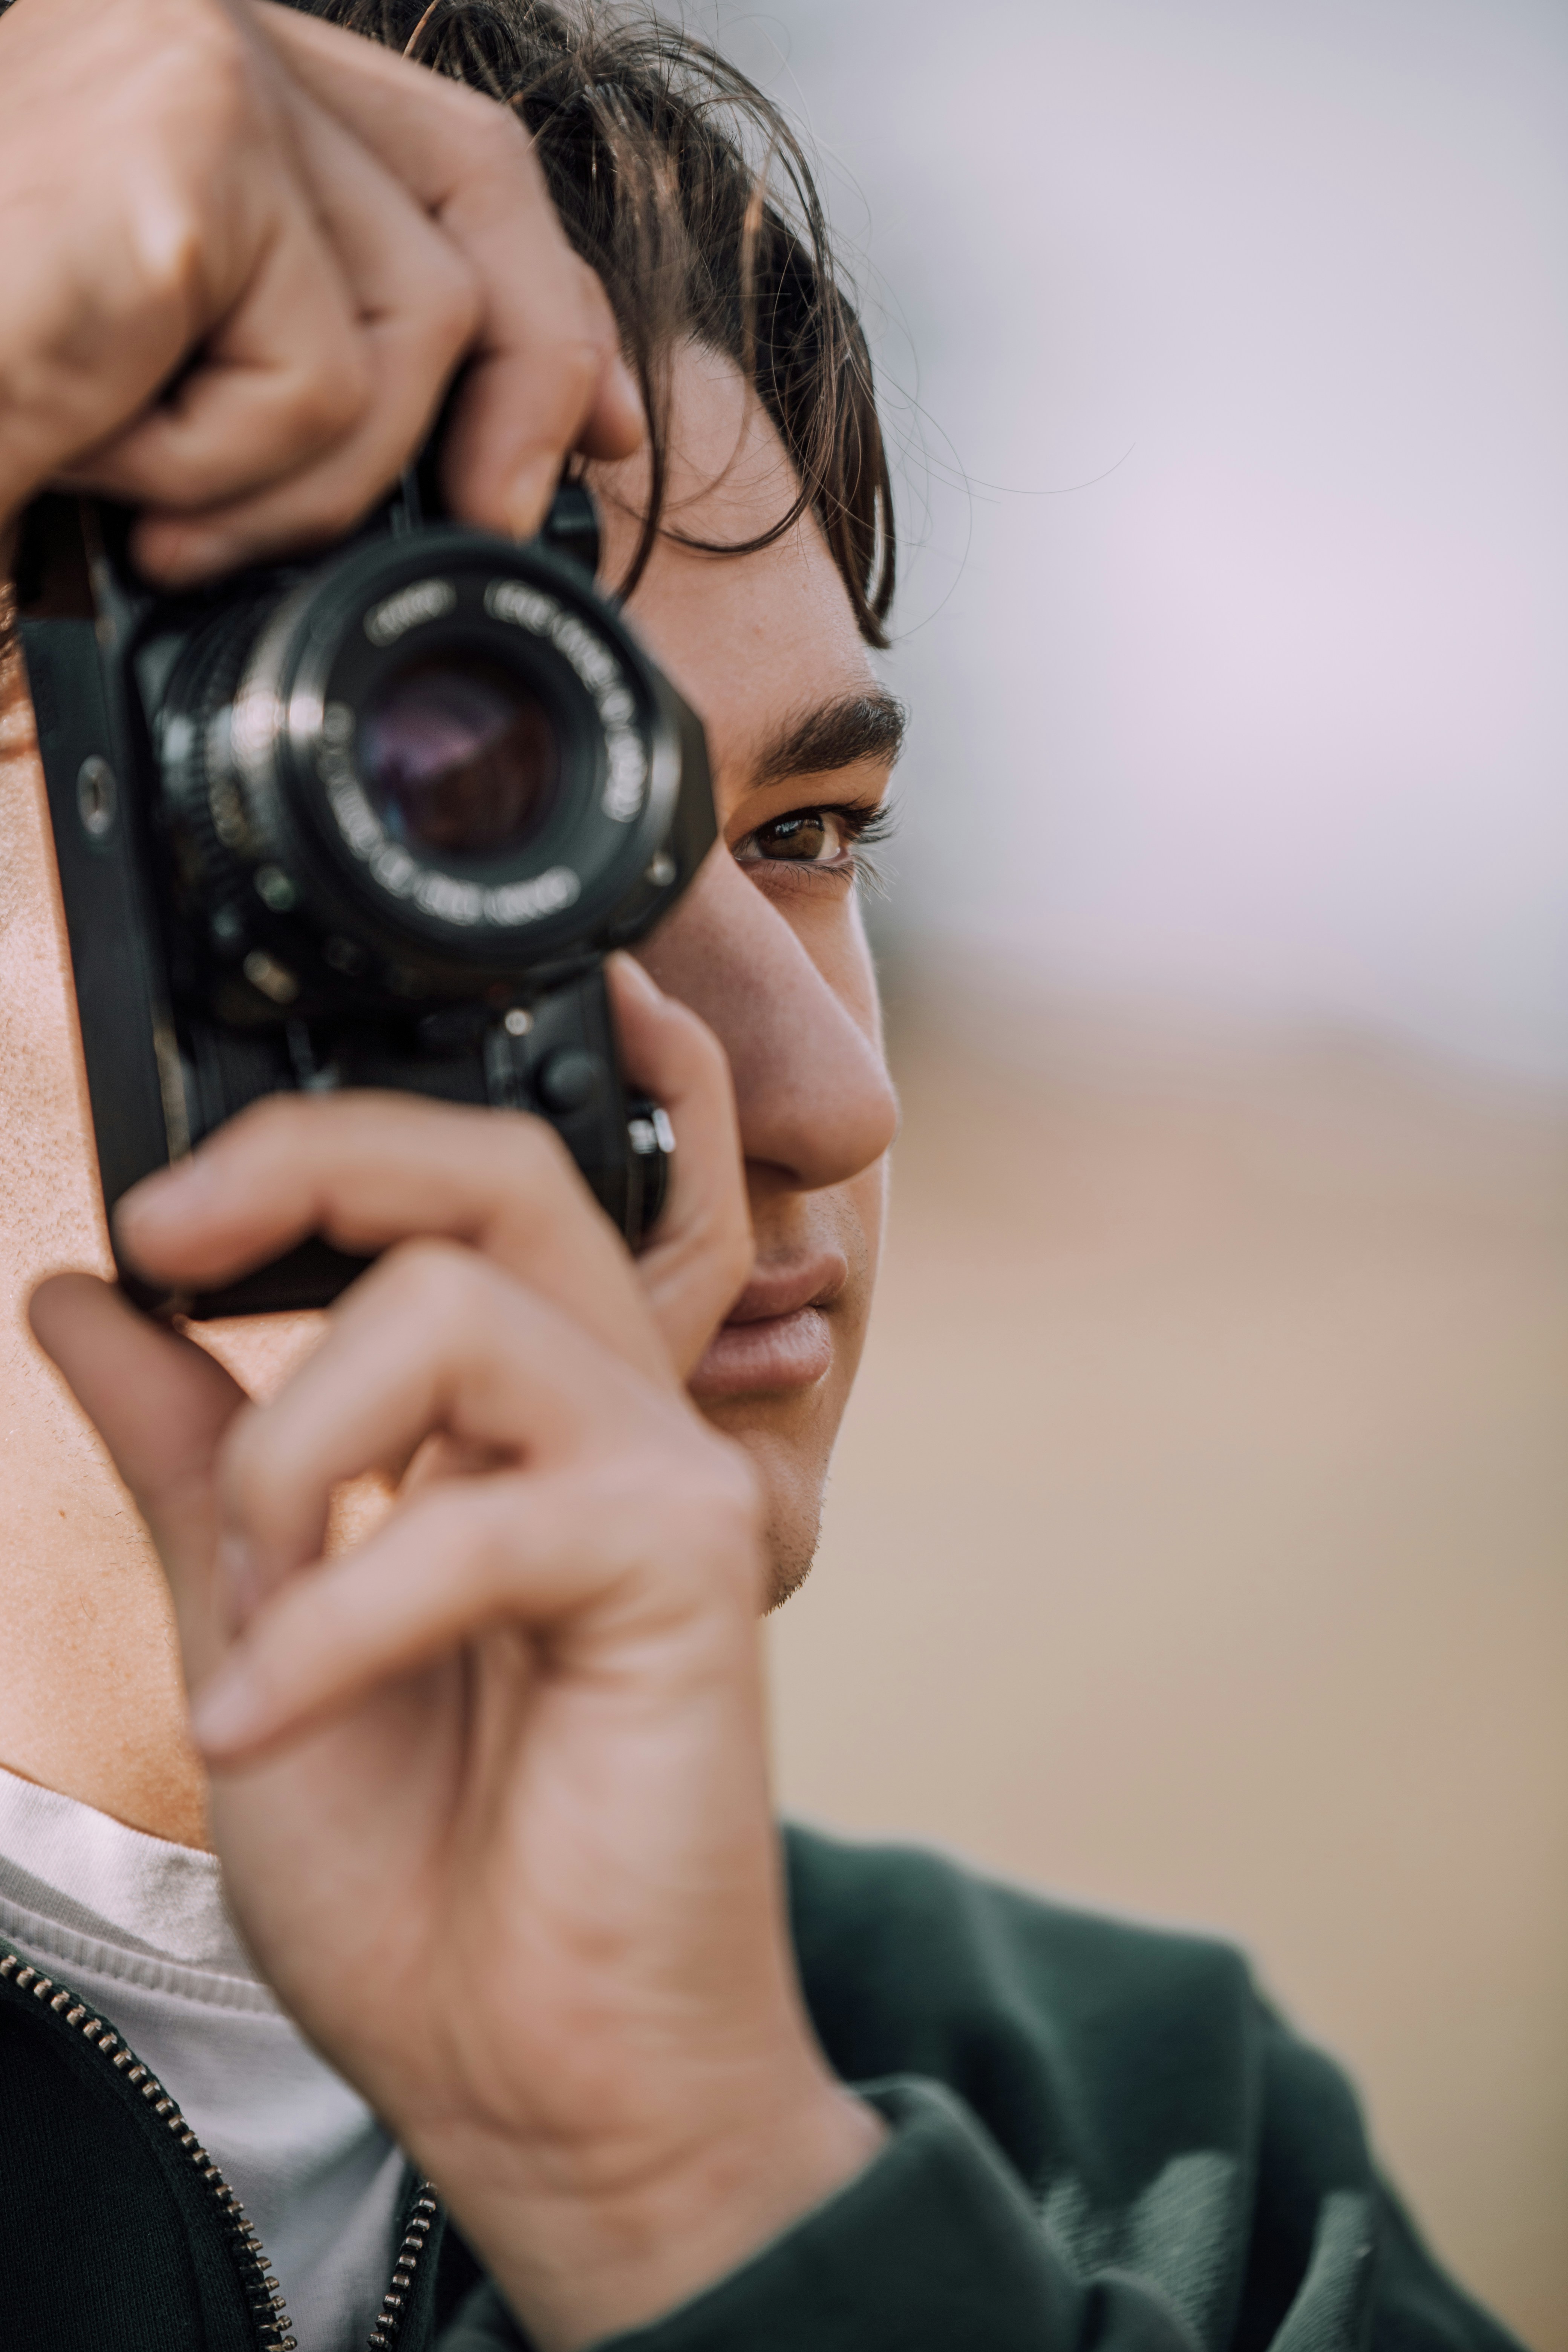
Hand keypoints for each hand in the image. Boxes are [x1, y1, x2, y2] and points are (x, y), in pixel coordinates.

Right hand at [0, 0, 641, 583]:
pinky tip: (103, 472)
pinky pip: (321, 376)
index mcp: (170, 89)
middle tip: (494, 519)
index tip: (597, 421)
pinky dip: (231, 478)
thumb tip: (460, 466)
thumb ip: (252, 382)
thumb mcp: (107, 385)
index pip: (425, 149)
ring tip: (153, 509)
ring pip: (415, 317)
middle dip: (536, 379)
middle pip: (475, 194)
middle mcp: (186, 43)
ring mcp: (184, 71)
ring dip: (301, 474)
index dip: (539, 289)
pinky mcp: (182, 156)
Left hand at [31, 958, 883, 2351]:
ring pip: (460, 1310)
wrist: (536, 2079)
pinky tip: (268, 1720)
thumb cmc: (424, 1885)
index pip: (450, 1195)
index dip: (307, 1156)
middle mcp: (603, 1420)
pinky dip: (338, 1617)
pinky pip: (482, 1516)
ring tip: (258, 1615)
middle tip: (175, 1236)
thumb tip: (84, 1296)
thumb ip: (191, 1452)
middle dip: (319, 1166)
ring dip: (294, 1452)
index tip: (153, 1221)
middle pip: (497, 1172)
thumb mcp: (251, 1623)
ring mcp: (663, 1480)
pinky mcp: (692, 1565)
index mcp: (511, 1426)